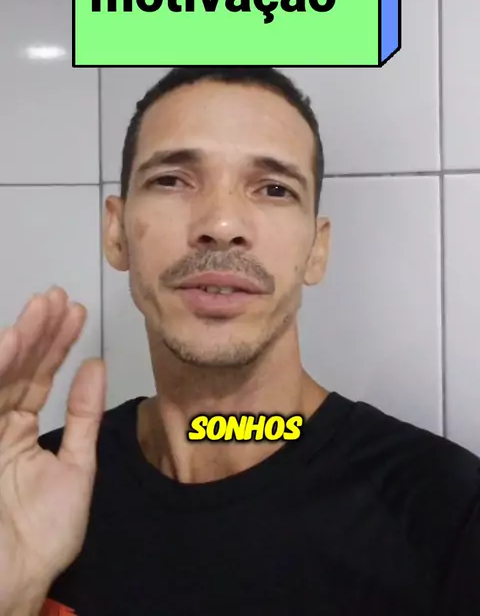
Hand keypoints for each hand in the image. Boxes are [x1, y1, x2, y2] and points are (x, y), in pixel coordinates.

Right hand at [0, 288, 105, 612]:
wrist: (16, 581)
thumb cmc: (42, 537)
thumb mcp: (75, 468)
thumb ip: (83, 416)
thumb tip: (96, 366)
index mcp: (18, 432)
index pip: (38, 377)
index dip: (55, 344)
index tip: (73, 312)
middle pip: (16, 369)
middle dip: (37, 332)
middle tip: (55, 299)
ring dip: (18, 341)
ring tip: (39, 309)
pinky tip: (10, 342)